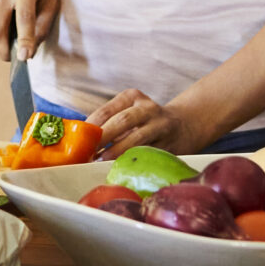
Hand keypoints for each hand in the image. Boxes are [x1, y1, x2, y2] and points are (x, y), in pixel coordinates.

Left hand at [84, 89, 208, 157]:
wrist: (183, 125)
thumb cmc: (144, 121)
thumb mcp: (129, 111)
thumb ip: (108, 122)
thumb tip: (81, 141)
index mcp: (133, 97)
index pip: (107, 110)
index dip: (92, 126)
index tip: (80, 140)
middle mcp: (148, 108)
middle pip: (122, 122)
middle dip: (103, 139)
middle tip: (88, 153)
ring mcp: (160, 126)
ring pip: (137, 140)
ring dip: (117, 152)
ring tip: (101, 162)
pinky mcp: (170, 145)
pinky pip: (148, 155)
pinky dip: (133, 162)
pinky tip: (122, 168)